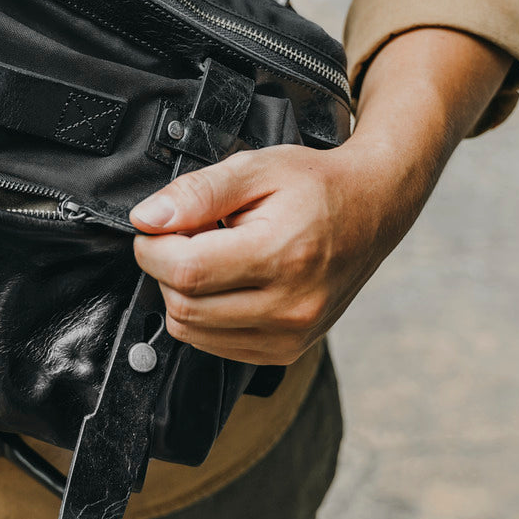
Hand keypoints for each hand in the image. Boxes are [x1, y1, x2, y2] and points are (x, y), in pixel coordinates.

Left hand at [129, 137, 420, 365]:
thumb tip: (147, 219)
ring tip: (209, 254)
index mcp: (282, 256)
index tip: (153, 227)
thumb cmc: (314, 184)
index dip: (152, 247)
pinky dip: (203, 314)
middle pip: (184, 305)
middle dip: (164, 268)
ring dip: (182, 292)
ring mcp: (291, 335)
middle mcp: (291, 306)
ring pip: (192, 331)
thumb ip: (196, 194)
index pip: (186, 270)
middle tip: (184, 235)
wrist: (371, 208)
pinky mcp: (287, 350)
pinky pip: (215, 345)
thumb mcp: (254, 168)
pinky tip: (224, 280)